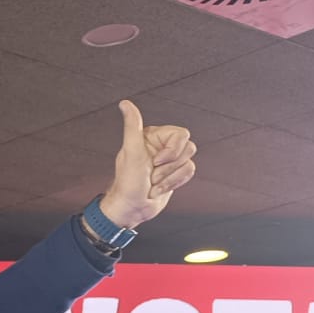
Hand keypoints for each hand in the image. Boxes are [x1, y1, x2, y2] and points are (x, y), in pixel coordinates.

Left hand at [101, 100, 196, 229]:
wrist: (131, 209)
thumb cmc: (128, 183)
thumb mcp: (131, 152)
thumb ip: (132, 126)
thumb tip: (125, 103)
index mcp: (152, 137)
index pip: (181, 134)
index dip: (173, 150)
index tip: (156, 162)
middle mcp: (162, 146)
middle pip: (188, 148)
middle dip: (171, 166)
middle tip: (152, 175)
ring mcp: (169, 160)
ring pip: (189, 162)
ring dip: (171, 177)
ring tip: (154, 183)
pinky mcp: (174, 173)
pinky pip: (189, 172)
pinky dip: (175, 183)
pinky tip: (159, 189)